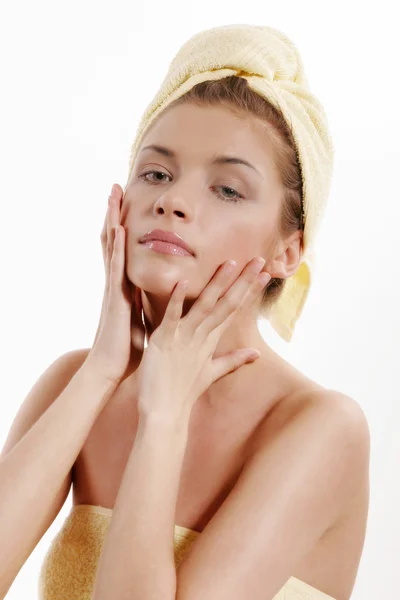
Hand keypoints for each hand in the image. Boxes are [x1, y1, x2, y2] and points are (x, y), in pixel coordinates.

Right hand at [88, 184, 145, 385]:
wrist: (115, 369)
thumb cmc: (131, 348)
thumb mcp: (146, 319)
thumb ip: (151, 305)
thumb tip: (165, 297)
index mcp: (126, 286)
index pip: (124, 250)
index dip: (124, 226)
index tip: (127, 203)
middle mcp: (118, 282)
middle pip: (115, 240)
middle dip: (115, 213)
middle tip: (116, 185)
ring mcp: (114, 288)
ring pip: (112, 246)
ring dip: (112, 219)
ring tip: (113, 193)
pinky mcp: (115, 299)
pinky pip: (116, 268)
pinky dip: (117, 248)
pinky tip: (119, 229)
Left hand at [136, 257, 270, 422]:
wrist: (165, 412)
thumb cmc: (184, 392)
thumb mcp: (212, 373)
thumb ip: (234, 360)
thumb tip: (257, 354)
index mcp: (211, 341)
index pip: (235, 310)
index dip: (250, 290)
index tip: (265, 273)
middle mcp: (202, 337)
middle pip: (227, 304)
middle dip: (244, 281)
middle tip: (259, 260)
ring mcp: (185, 338)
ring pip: (205, 306)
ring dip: (217, 284)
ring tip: (230, 263)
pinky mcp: (164, 340)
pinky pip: (172, 316)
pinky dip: (177, 299)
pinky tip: (182, 280)